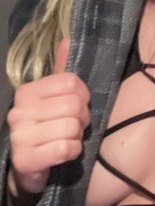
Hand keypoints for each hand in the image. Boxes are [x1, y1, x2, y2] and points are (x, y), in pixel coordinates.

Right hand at [7, 36, 90, 195]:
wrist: (30, 168)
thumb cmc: (48, 128)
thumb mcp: (55, 98)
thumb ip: (63, 71)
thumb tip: (70, 38)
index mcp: (28, 91)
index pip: (72, 82)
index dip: (84, 96)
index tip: (79, 106)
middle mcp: (19, 111)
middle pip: (74, 105)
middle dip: (82, 119)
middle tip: (75, 126)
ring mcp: (19, 135)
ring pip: (71, 127)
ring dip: (77, 137)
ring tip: (67, 139)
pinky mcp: (25, 159)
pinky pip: (65, 148)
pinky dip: (72, 152)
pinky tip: (63, 154)